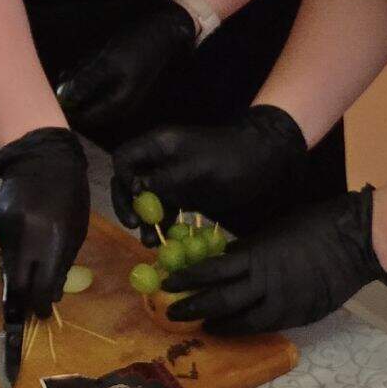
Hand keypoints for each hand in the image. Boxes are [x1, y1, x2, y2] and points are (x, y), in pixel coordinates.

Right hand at [0, 126, 90, 326]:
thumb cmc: (69, 196)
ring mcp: (4, 231)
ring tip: (33, 262)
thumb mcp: (76, 232)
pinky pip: (3, 248)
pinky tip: (25, 237)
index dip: (40, 307)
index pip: (40, 288)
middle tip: (30, 309)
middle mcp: (23, 239)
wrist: (42, 160)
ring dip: (20, 273)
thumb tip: (51, 295)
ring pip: (8, 267)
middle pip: (17, 285)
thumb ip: (62, 265)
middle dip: (23, 302)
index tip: (41, 315)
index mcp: (50, 241)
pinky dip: (14, 252)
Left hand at [54, 0, 197, 142]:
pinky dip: (88, 73)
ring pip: (89, 93)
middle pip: (85, 106)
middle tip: (66, 75)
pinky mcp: (119, 79)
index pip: (84, 118)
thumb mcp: (107, 62)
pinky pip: (97, 83)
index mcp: (118, 104)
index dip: (67, 107)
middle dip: (72, 92)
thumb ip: (84, 82)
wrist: (164, 30)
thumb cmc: (137, 46)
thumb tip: (63, 98)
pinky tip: (87, 61)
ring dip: (79, 81)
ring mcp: (120, 91)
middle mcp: (119, 103)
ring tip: (76, 67)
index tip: (54, 92)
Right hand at [112, 103, 311, 234]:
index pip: (124, 159)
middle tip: (134, 225)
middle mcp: (160, 159)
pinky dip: (162, 225)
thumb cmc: (231, 159)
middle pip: (129, 181)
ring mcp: (171, 177)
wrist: (264, 160)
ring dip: (146, 221)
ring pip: (146, 200)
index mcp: (160, 144)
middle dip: (129, 204)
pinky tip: (162, 242)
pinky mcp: (184, 193)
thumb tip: (135, 190)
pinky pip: (165, 210)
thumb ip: (165, 180)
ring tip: (150, 243)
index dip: (122, 179)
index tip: (134, 201)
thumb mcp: (197, 170)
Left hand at [165, 187, 386, 335]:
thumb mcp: (273, 230)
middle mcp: (266, 285)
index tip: (168, 284)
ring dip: (219, 324)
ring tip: (204, 326)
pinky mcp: (301, 315)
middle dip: (193, 308)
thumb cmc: (314, 224)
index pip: (211, 271)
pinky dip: (248, 328)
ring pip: (243, 322)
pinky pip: (268, 326)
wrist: (356, 240)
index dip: (187, 280)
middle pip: (221, 302)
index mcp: (257, 256)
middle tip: (172, 313)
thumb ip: (249, 250)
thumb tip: (227, 259)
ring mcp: (285, 304)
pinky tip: (238, 328)